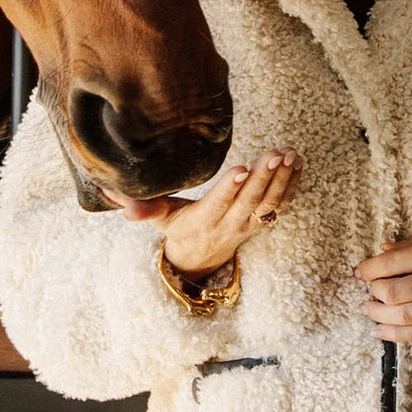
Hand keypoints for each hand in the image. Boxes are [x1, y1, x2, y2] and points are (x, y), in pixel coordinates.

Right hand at [103, 151, 302, 279]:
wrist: (201, 258)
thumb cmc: (179, 230)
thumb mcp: (160, 220)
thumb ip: (144, 209)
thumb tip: (114, 195)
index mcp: (203, 221)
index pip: (218, 204)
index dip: (229, 189)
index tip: (241, 169)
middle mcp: (230, 225)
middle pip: (250, 202)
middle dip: (264, 177)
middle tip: (274, 153)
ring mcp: (250, 225)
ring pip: (270, 203)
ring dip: (282, 178)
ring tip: (289, 153)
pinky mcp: (263, 221)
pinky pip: (282, 204)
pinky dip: (292, 184)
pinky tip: (298, 162)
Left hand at [354, 224, 411, 342]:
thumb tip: (384, 248)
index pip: (387, 264)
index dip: (367, 269)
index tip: (360, 271)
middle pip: (388, 291)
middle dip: (370, 292)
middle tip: (367, 290)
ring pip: (400, 315)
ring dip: (376, 314)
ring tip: (367, 309)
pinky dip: (395, 335)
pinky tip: (379, 331)